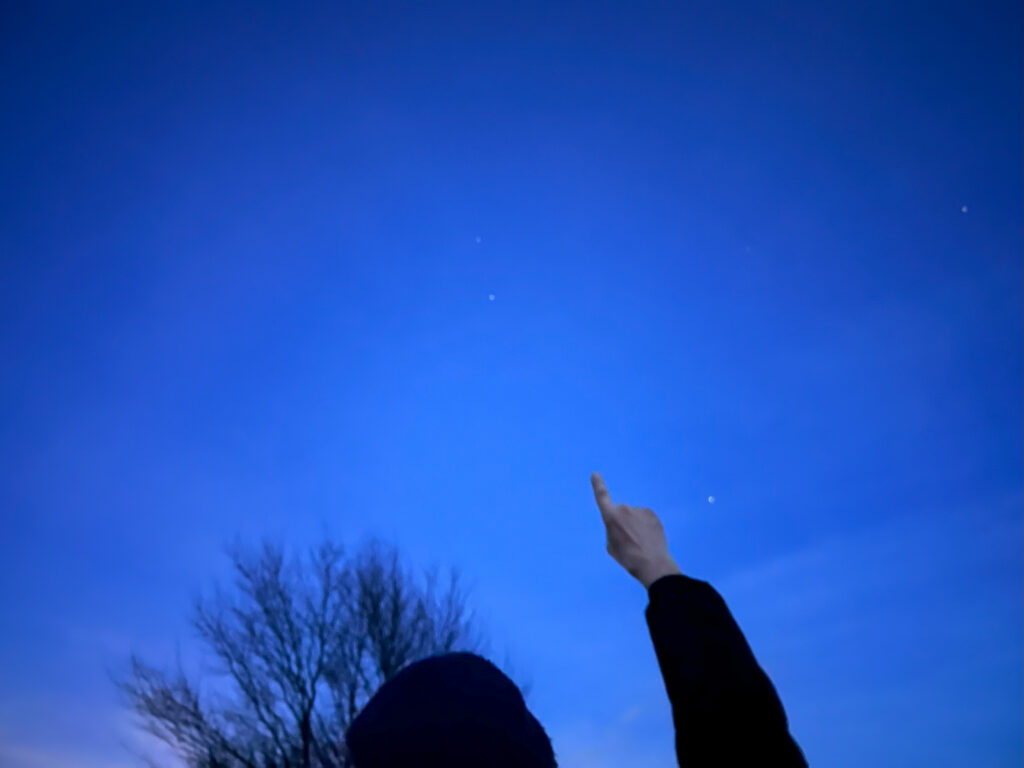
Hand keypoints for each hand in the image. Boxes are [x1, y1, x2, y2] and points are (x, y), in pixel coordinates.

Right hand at [591, 472, 681, 588]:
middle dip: (623, 522)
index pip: (602, 497)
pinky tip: (649, 538)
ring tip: (641, 542)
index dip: (598, 485)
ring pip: (634, 516)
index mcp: (611, 517)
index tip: (595, 474)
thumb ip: (612, 530)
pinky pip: (645, 517)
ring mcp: (640, 510)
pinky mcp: (652, 514)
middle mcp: (625, 509)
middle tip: (629, 540)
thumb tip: (620, 524)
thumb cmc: (627, 557)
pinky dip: (646, 525)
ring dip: (635, 524)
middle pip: (621, 513)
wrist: (652, 563)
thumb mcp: (611, 546)